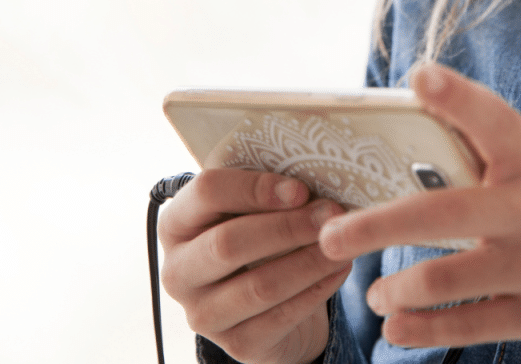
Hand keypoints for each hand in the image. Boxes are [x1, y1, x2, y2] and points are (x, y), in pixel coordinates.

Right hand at [159, 168, 349, 363]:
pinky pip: (282, 316)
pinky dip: (317, 289)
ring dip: (310, 260)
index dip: (255, 188)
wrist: (262, 304)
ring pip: (260, 285)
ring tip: (343, 243)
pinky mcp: (236, 344)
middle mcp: (178, 271)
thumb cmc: (259, 239)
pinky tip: (340, 269)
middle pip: (229, 243)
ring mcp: (202, 314)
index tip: (300, 189)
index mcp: (177, 224)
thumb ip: (270, 192)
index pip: (206, 191)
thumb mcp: (254, 210)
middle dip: (288, 226)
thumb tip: (317, 177)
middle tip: (332, 214)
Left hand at [318, 63, 520, 352]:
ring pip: (448, 278)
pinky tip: (397, 327)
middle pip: (443, 214)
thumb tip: (407, 133)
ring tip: (375, 294)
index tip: (418, 76)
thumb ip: (488, 156)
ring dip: (398, 289)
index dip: (458, 97)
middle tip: (330, 235)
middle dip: (376, 225)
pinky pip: (469, 325)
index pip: (495, 121)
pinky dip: (423, 329)